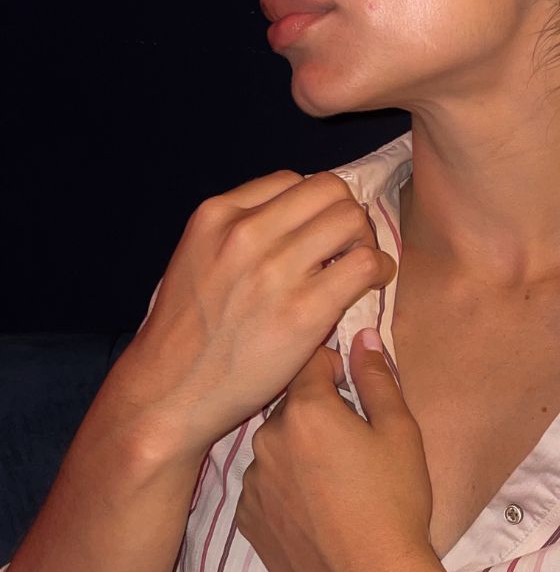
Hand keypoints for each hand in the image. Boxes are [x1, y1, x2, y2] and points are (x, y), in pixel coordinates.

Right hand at [115, 171, 396, 463]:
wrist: (170, 390)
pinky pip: (363, 265)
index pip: (290, 181)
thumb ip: (238, 233)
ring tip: (358, 264)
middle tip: (346, 246)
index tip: (317, 231)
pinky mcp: (304, 310)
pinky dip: (378, 269)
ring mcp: (275, 270)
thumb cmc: (186, 332)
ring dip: (365, 239)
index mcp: (216, 215)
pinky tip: (372, 283)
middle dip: (345, 214)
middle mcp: (245, 233)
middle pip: (328, 190)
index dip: (313, 205)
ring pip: (351, 219)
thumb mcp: (197, 258)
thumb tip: (298, 222)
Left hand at [235, 328, 442, 571]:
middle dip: (318, 415)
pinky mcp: (247, 521)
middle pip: (291, 408)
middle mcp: (267, 440)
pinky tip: (316, 512)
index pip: (309, 363)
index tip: (354, 388)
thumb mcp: (400, 434)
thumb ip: (377, 379)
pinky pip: (265, 488)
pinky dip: (285, 491)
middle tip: (353, 446)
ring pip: (276, 449)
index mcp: (306, 411)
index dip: (335, 368)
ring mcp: (251, 483)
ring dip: (298, 454)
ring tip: (335, 486)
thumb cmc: (395, 504)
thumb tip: (361, 337)